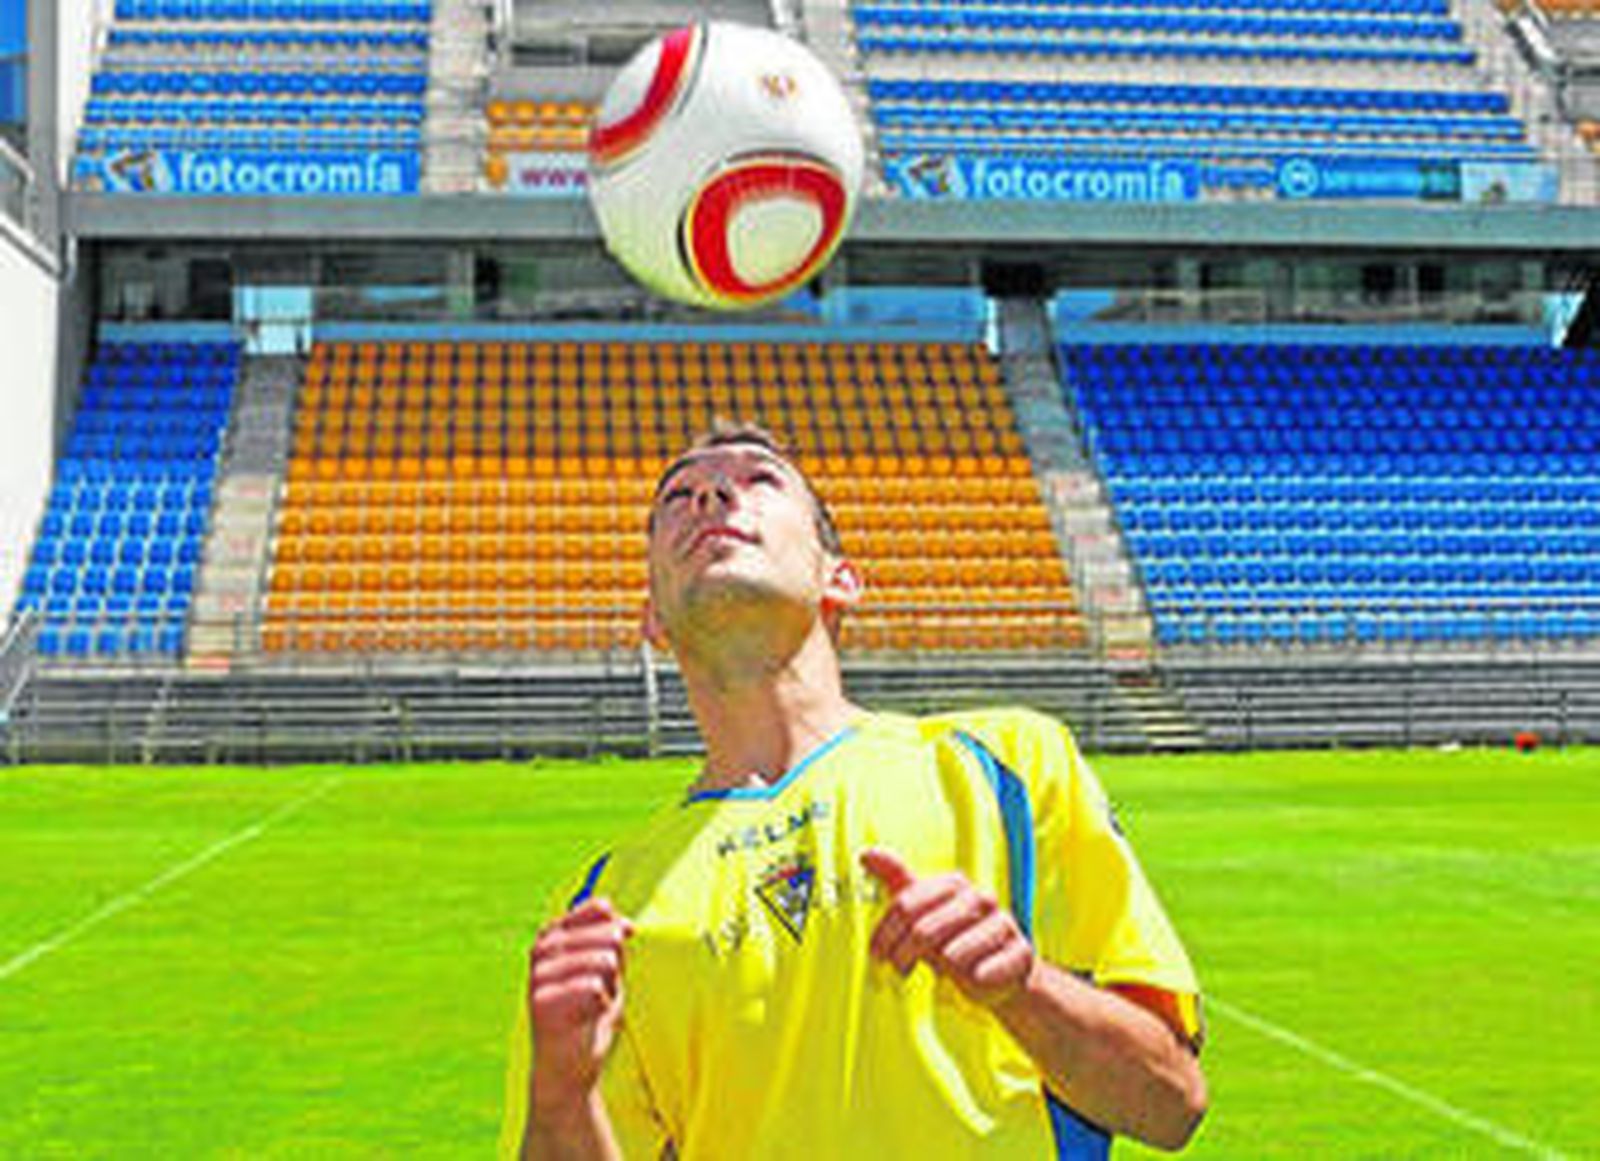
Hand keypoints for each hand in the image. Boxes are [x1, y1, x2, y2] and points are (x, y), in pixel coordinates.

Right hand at [527, 897, 634, 1106]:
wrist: (569, 1066)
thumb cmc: (587, 1014)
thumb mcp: (605, 969)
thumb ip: (611, 940)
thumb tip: (624, 923)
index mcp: (553, 935)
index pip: (597, 910)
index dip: (618, 926)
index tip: (625, 940)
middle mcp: (540, 950)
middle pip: (608, 936)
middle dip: (617, 965)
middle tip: (600, 990)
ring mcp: (539, 975)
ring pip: (604, 962)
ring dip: (610, 988)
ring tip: (593, 1006)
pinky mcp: (543, 1003)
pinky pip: (595, 989)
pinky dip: (602, 1006)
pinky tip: (586, 1019)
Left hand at [860, 848, 1035, 1007]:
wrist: (998, 972)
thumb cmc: (953, 940)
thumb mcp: (922, 912)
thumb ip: (897, 882)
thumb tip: (867, 853)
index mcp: (954, 884)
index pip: (906, 905)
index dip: (885, 933)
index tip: (876, 956)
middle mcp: (980, 898)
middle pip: (924, 930)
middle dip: (904, 955)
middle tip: (898, 971)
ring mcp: (1003, 924)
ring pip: (955, 953)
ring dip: (942, 971)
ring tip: (942, 975)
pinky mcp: (1020, 953)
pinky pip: (986, 971)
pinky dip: (974, 981)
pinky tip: (973, 980)